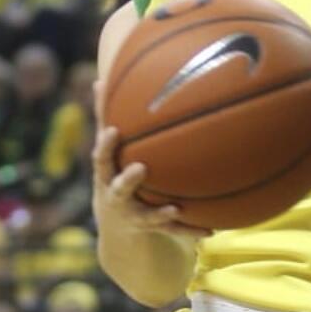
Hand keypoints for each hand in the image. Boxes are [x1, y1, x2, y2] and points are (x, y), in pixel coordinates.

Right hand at [92, 125, 209, 239]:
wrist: (116, 226)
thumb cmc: (114, 174)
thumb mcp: (107, 152)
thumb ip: (106, 119)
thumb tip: (102, 79)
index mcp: (106, 175)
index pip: (101, 158)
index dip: (106, 145)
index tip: (114, 131)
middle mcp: (116, 197)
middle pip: (118, 188)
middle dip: (128, 180)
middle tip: (141, 168)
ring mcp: (132, 216)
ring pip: (145, 216)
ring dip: (158, 213)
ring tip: (173, 209)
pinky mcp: (151, 231)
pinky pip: (172, 232)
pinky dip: (189, 231)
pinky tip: (209, 231)